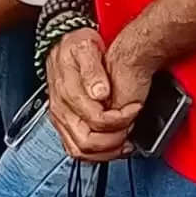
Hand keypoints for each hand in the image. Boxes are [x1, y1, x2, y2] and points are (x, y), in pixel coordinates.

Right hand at [46, 27, 139, 161]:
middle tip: (130, 128)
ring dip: (105, 152)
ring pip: (80, 151)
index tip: (135, 109)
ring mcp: (60, 119)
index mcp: (68, 92)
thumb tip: (100, 92)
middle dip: (114, 141)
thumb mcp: (86, 47)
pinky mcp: (62, 123)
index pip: (97, 119)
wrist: (61, 43)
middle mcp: (61, 109)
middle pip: (86, 142)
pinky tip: (112, 145)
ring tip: (124, 141)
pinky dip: (95, 153)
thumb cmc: (76, 45)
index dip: (121, 119)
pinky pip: (75, 149)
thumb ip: (93, 70)